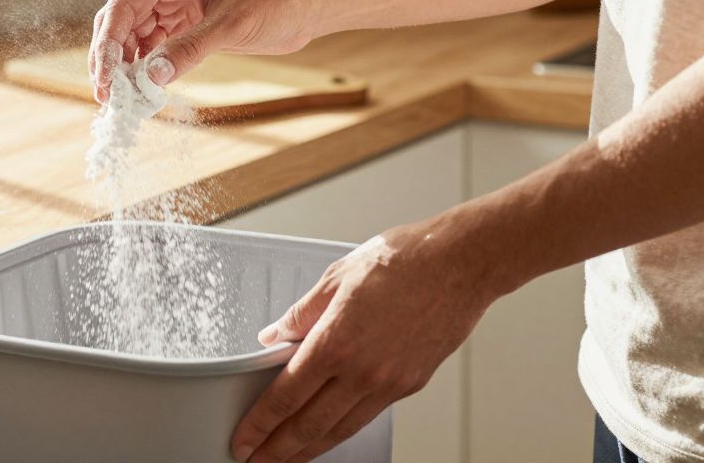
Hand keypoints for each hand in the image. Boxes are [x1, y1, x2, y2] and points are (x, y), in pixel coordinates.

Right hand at [88, 0, 323, 101]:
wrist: (309, 2)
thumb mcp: (231, 25)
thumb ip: (188, 50)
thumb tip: (150, 78)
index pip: (124, 5)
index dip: (108, 44)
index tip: (105, 79)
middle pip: (122, 20)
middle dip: (111, 57)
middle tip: (107, 95)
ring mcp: (176, 1)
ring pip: (134, 35)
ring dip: (127, 65)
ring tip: (124, 97)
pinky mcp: (187, 21)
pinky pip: (156, 44)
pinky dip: (148, 66)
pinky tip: (145, 87)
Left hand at [230, 220, 501, 462]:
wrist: (460, 264)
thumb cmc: (403, 261)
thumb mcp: (335, 277)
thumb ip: (299, 314)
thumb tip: (274, 336)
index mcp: (335, 342)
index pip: (285, 397)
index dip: (259, 424)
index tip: (243, 439)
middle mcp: (362, 371)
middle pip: (310, 425)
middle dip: (278, 450)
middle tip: (255, 461)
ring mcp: (389, 382)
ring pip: (341, 429)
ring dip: (310, 448)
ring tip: (287, 458)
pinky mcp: (411, 385)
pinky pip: (368, 415)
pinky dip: (343, 429)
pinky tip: (329, 430)